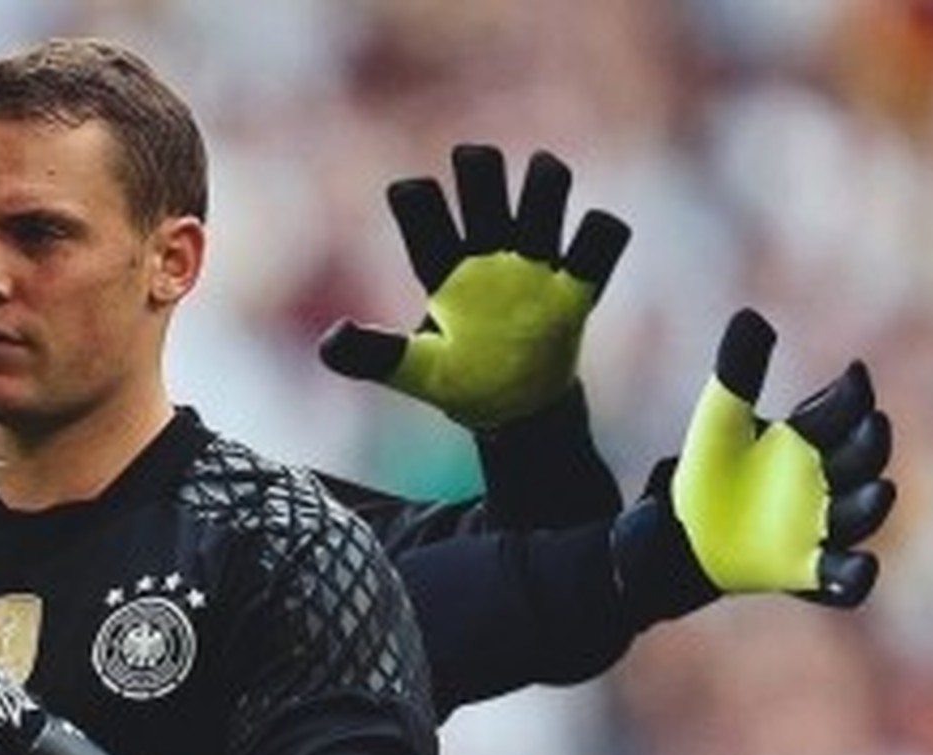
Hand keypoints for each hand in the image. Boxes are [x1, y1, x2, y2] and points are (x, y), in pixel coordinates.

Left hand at [320, 144, 630, 429]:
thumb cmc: (459, 378)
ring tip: (533, 235)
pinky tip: (577, 271)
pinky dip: (598, 237)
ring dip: (544, 185)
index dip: (417, 199)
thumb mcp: (413, 372)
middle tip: (478, 193)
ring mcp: (534, 261)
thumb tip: (330, 342)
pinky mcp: (578, 285)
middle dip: (480, 167)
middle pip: (484, 173)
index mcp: (440, 263)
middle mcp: (486, 249)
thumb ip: (373, 355)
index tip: (414, 209)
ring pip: (547, 184)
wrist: (516, 409)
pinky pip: (602, 237)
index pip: (422, 203)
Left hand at [613, 309, 895, 617]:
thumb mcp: (719, 424)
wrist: (675, 539)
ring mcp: (818, 528)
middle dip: (869, 445)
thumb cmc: (707, 475)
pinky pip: (842, 581)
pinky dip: (853, 577)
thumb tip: (752, 318)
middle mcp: (823, 482)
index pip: (841, 412)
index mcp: (807, 440)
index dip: (851, 396)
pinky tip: (855, 570)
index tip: (854, 375)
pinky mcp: (804, 572)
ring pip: (858, 516)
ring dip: (872, 504)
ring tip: (879, 490)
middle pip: (860, 460)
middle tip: (872, 426)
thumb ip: (737, 374)